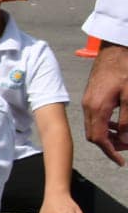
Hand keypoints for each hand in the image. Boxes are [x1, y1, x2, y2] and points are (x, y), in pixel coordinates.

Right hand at [84, 46, 127, 165]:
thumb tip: (126, 139)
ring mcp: (88, 101)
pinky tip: (118, 122)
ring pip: (95, 127)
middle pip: (94, 135)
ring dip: (109, 135)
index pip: (99, 138)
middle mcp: (89, 106)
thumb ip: (127, 119)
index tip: (121, 161)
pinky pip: (96, 117)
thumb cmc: (124, 70)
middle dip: (110, 145)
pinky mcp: (91, 97)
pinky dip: (106, 125)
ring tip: (125, 136)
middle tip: (127, 147)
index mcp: (97, 108)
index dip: (110, 152)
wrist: (114, 50)